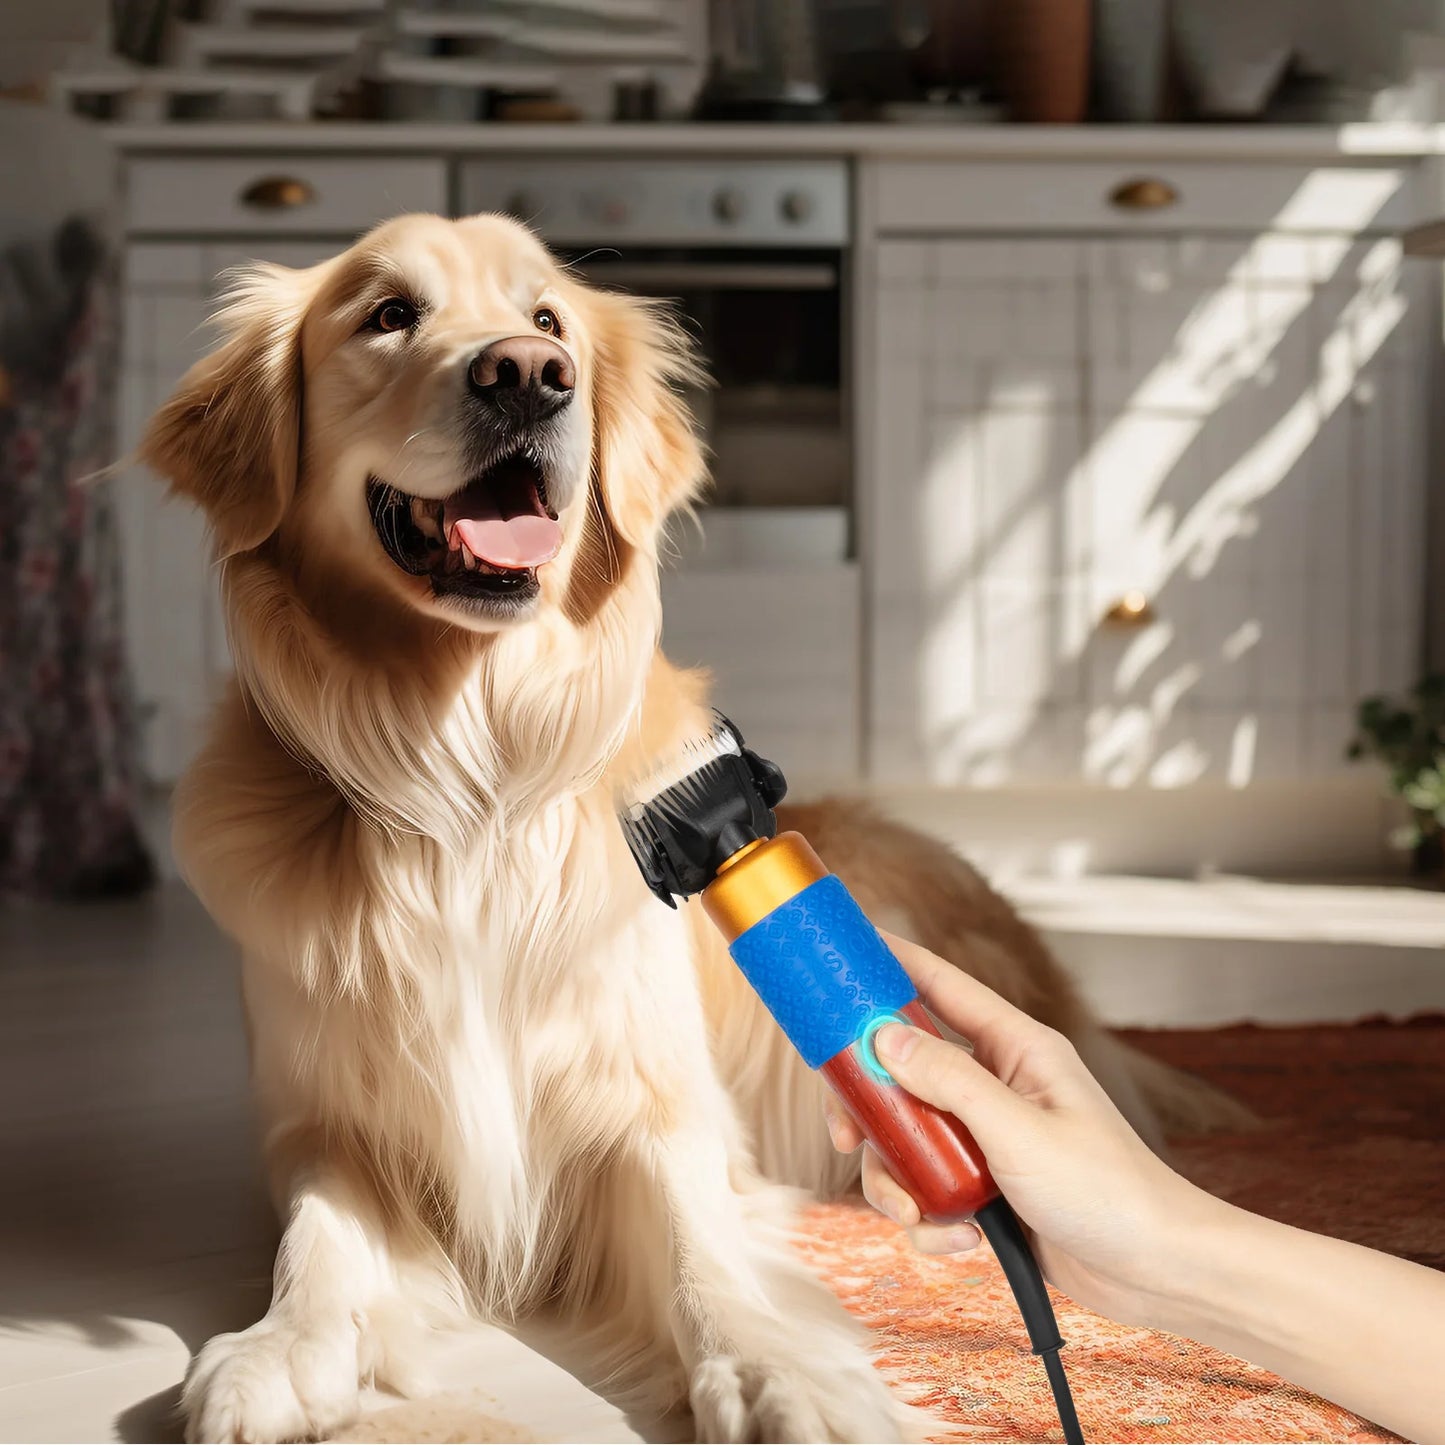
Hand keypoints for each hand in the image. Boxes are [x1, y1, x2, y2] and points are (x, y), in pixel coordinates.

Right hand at [825, 933, 1220, 1327]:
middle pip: (902, 1069)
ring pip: (904, 1138)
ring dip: (898, 1181)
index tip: (843, 951)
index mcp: (1015, 1048)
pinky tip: (963, 1242)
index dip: (891, 962)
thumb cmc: (1109, 1192)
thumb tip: (883, 1036)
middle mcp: (995, 1084)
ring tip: (919, 1215)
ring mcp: (986, 1137)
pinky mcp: (982, 1187)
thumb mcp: (1018, 1132)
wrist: (1154, 1273)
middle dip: (870, 1107)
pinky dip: (930, 1219)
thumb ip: (948, 1080)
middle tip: (847, 1134)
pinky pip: (926, 1189)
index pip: (942, 985)